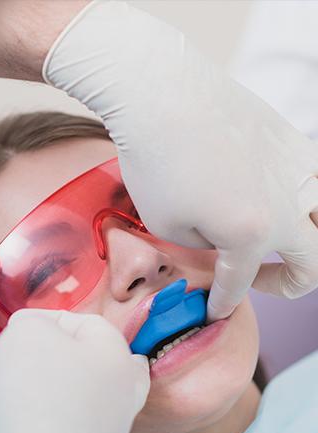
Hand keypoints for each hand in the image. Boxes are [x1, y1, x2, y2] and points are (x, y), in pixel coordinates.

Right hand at [0, 309, 149, 432]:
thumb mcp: (26, 333)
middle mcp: (125, 392)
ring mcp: (113, 431)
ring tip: (14, 390)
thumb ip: (34, 322)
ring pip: (81, 395)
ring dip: (51, 387)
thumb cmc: (30, 395)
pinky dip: (51, 419)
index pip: (84, 322)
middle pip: (89, 360)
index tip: (14, 332)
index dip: (44, 321)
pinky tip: (24, 422)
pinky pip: (71, 427)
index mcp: (118, 355)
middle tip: (22, 360)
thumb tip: (35, 331)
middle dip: (54, 356)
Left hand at [43, 1, 317, 319]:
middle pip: (313, 266)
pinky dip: (303, 201)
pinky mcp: (296, 143)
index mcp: (252, 234)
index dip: (223, 303)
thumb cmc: (156, 162)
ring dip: (307, 243)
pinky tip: (274, 197)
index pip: (240, 284)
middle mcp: (289, 206)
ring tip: (276, 242)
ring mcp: (299, 171)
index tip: (213, 311)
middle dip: (285, 285)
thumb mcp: (168, 226)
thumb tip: (221, 246)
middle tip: (255, 280)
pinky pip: (316, 182)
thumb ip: (205, 248)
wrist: (164, 96)